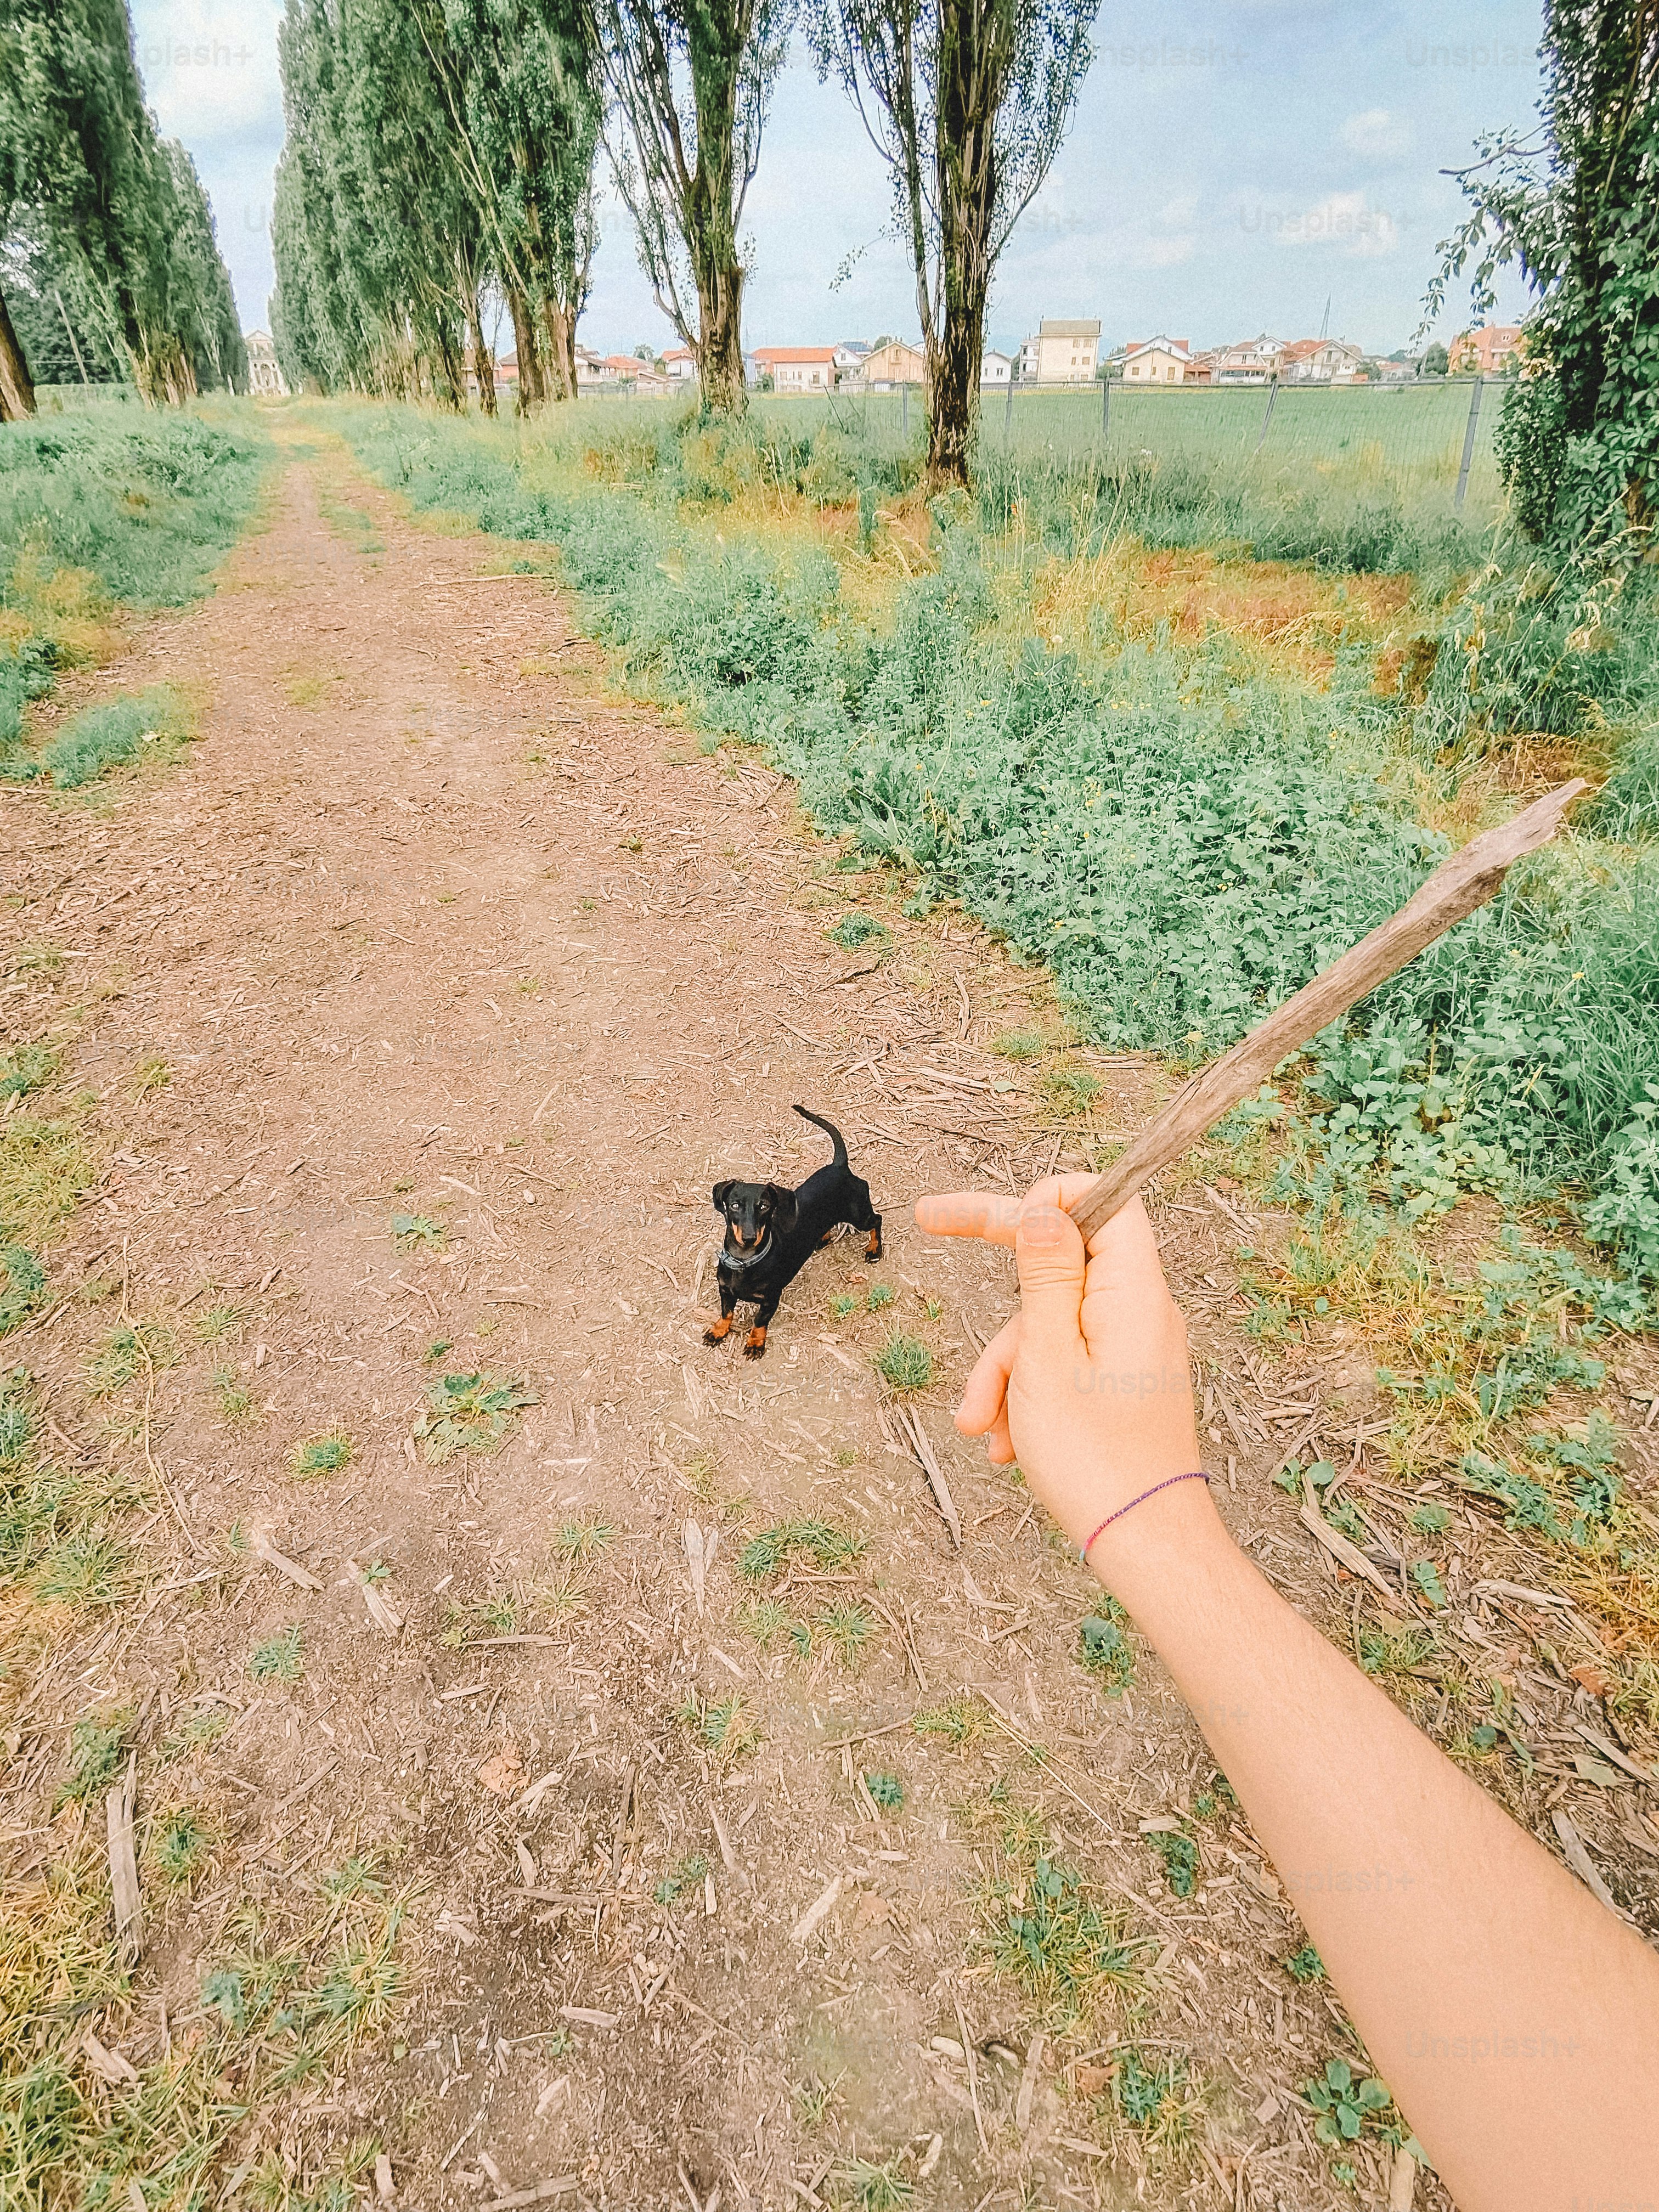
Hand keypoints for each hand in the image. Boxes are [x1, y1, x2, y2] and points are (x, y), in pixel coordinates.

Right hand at [915, 1178, 1201, 1552]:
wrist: (1145, 1544)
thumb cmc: (1096, 1460)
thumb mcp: (1047, 1358)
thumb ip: (1044, 1275)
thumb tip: (1043, 1209)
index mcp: (1134, 1292)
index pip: (1103, 1199)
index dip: (1045, 1194)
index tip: (993, 1216)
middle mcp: (1143, 1310)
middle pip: (1062, 1261)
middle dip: (1002, 1298)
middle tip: (928, 1222)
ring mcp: (1135, 1347)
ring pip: (1053, 1322)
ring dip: (1008, 1366)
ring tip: (985, 1425)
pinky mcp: (1127, 1380)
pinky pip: (1069, 1360)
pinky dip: (1032, 1391)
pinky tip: (1009, 1440)